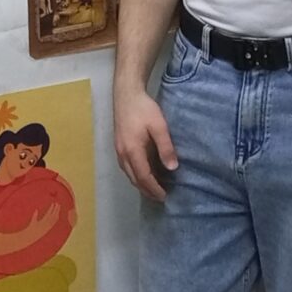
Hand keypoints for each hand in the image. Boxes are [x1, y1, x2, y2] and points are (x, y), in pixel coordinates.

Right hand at [113, 88, 178, 202]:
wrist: (126, 94)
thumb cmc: (144, 109)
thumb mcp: (159, 126)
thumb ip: (165, 147)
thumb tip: (173, 168)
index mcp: (132, 151)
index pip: (144, 177)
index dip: (154, 188)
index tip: (165, 196)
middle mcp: (123, 154)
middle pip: (134, 179)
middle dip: (147, 190)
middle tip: (161, 197)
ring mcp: (119, 151)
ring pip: (129, 174)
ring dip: (141, 184)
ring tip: (154, 189)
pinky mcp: (119, 146)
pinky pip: (127, 167)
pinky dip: (136, 175)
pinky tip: (145, 174)